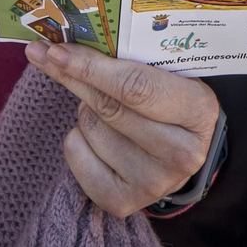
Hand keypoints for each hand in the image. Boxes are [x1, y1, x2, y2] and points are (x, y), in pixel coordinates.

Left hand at [26, 40, 219, 217]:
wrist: (180, 151)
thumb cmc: (168, 101)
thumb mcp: (167, 75)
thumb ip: (129, 59)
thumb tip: (65, 44)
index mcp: (198, 111)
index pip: (135, 87)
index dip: (91, 67)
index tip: (57, 49)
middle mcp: (182, 153)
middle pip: (107, 107)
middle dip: (73, 77)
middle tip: (47, 54)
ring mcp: (153, 183)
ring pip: (89, 127)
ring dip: (86, 109)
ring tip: (108, 109)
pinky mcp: (123, 202)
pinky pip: (76, 154)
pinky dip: (77, 139)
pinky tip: (98, 137)